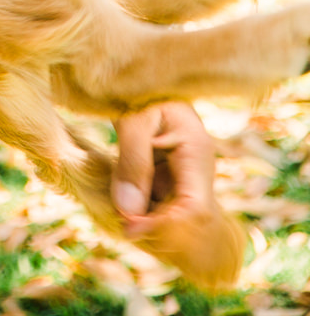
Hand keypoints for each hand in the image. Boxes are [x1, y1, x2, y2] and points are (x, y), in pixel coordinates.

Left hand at [112, 102, 244, 288]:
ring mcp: (187, 183)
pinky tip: (122, 209)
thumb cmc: (139, 92)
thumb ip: (132, 162)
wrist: (141, 84)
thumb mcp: (133, 119)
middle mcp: (198, 175)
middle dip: (153, 231)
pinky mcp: (171, 187)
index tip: (128, 227)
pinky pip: (161, 215)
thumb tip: (127, 212)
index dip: (165, 226)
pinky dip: (141, 219)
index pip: (195, 208)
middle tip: (118, 222)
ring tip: (118, 213)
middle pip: (186, 225)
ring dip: (146, 228)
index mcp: (197, 154)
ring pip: (174, 226)